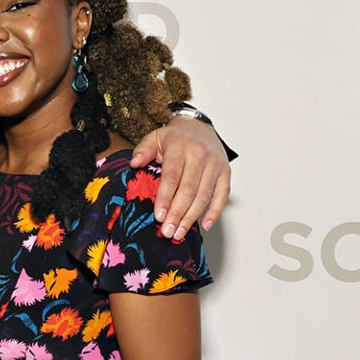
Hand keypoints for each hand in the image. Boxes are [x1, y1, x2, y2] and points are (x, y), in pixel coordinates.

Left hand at [130, 116, 229, 238]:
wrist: (200, 127)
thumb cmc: (175, 137)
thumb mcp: (155, 138)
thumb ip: (142, 150)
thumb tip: (134, 164)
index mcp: (180, 147)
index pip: (172, 177)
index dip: (165, 198)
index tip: (159, 216)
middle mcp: (200, 155)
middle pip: (188, 190)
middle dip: (177, 213)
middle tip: (168, 231)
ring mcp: (215, 164)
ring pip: (204, 195)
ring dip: (191, 217)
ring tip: (180, 233)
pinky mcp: (225, 172)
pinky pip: (222, 195)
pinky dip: (215, 211)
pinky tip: (205, 225)